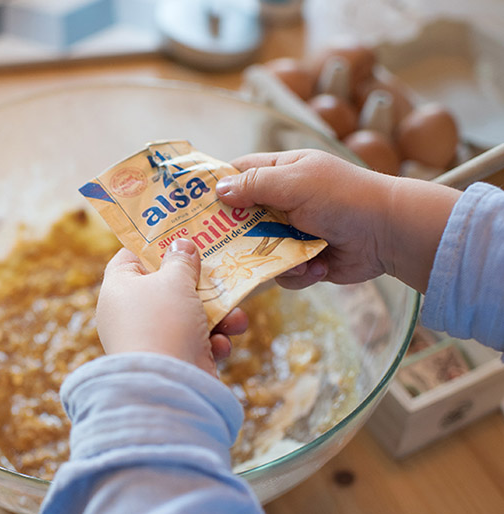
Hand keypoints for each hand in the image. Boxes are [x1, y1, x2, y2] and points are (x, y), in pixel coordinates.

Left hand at [95, 239, 247, 376]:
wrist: (166, 386)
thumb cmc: (163, 322)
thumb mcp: (174, 281)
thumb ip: (181, 261)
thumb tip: (181, 246)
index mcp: (118, 288)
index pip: (130, 257)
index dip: (154, 244)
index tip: (182, 234)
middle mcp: (130, 313)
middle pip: (167, 286)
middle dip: (198, 282)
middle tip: (222, 268)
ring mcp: (151, 338)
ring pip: (189, 315)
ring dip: (217, 314)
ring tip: (236, 316)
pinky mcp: (172, 360)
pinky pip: (196, 342)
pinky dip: (213, 341)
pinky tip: (221, 344)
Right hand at [215, 150, 460, 292]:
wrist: (390, 233)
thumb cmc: (345, 196)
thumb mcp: (295, 182)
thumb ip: (255, 185)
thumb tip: (218, 190)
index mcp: (282, 172)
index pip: (238, 175)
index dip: (216, 188)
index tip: (193, 207)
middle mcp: (284, 201)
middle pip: (241, 219)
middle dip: (237, 235)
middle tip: (222, 247)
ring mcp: (294, 231)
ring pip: (259, 252)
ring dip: (275, 258)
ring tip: (298, 257)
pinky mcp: (305, 259)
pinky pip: (283, 272)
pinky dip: (299, 271)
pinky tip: (318, 265)